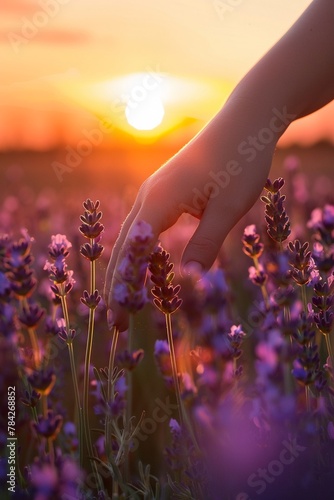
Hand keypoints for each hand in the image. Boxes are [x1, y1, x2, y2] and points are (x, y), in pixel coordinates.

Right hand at [104, 100, 276, 330]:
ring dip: (128, 271)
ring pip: (133, 239)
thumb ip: (205, 244)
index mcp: (159, 200)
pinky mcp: (165, 191)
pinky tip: (146, 270)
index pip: (133, 253)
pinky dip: (141, 254)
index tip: (119, 320)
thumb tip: (188, 281)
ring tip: (128, 302)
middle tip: (115, 322)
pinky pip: (145, 228)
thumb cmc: (240, 161)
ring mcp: (155, 192)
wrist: (246, 121)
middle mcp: (149, 196)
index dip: (125, 289)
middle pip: (124, 248)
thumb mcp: (228, 208)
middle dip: (119, 286)